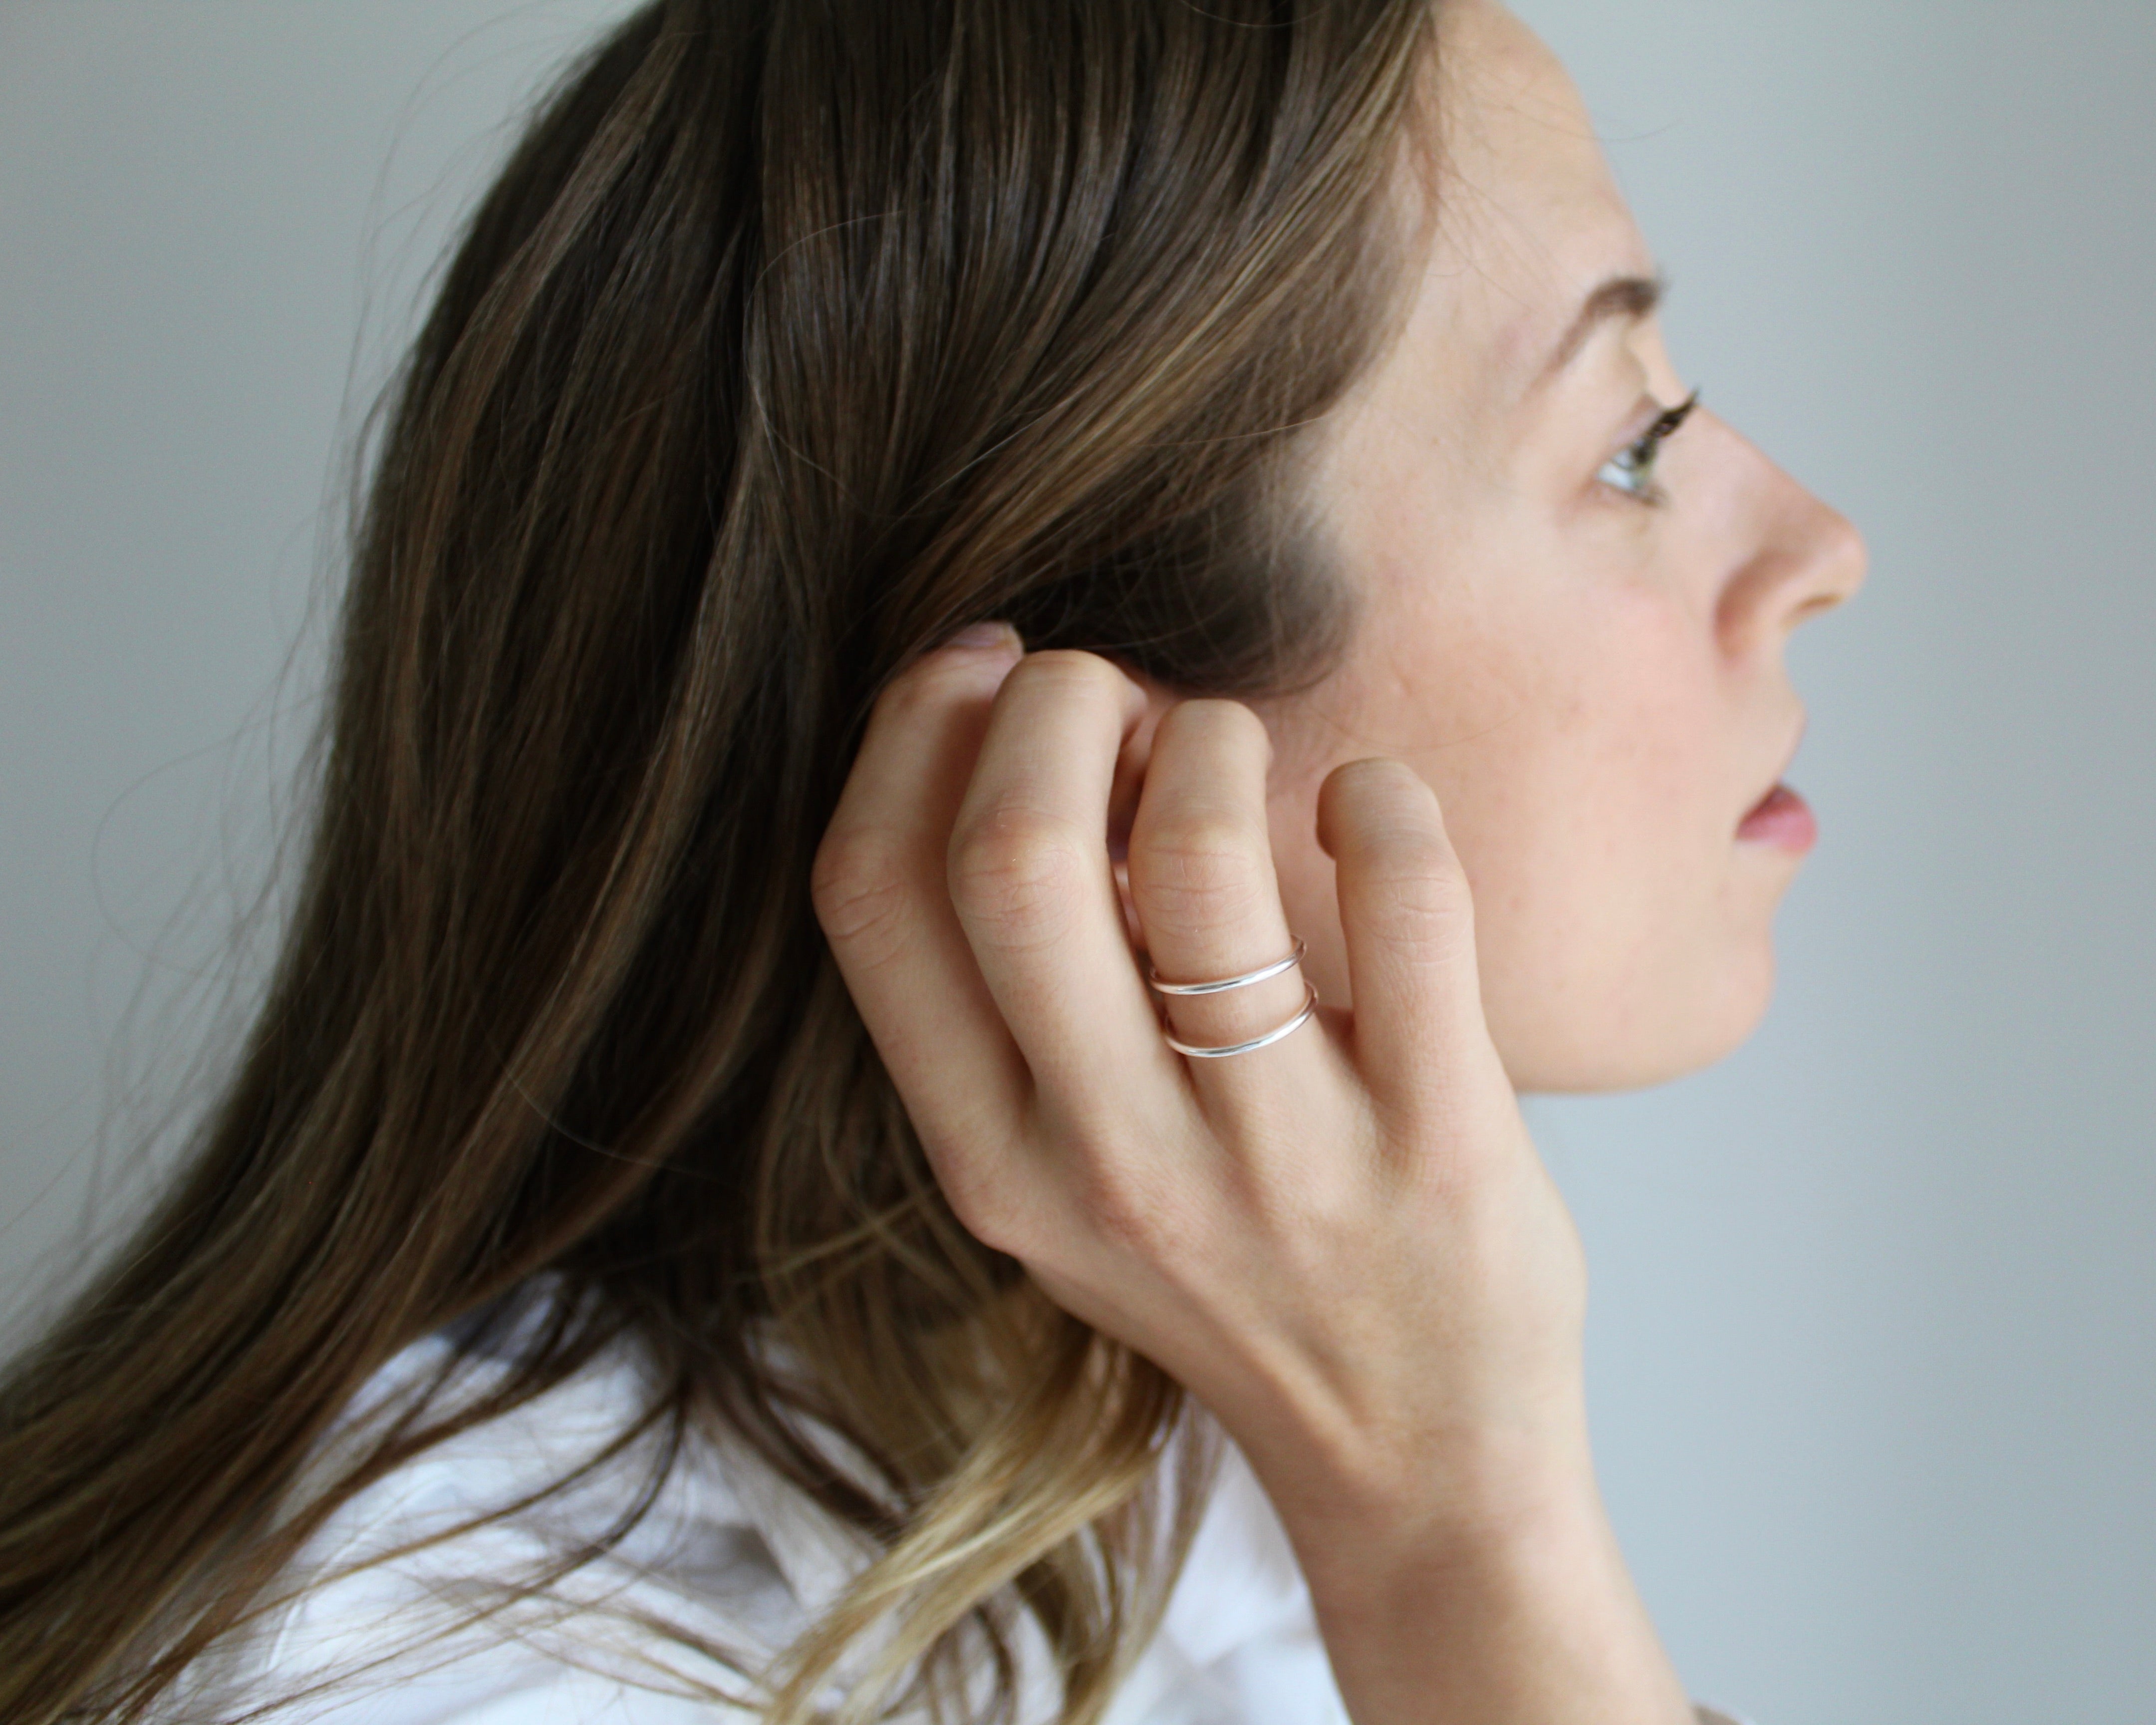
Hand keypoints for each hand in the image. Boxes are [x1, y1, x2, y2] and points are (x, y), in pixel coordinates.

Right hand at [812, 634, 1690, 1723]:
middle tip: (1124, 696)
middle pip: (1013, 858)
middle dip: (1056, 707)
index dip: (910, 736)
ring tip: (1239, 757)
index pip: (868, 902)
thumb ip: (1017, 1007)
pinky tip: (1366, 812)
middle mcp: (1109, 1168)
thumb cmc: (1232, 1283)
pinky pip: (1406, 898)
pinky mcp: (1441, 1145)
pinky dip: (1380, 802)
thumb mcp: (1067, 1181)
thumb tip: (1020, 737)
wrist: (1413, 1468)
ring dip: (1215, 741)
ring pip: (1202, 861)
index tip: (984, 670)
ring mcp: (1277, 1164)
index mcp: (993, 1162)